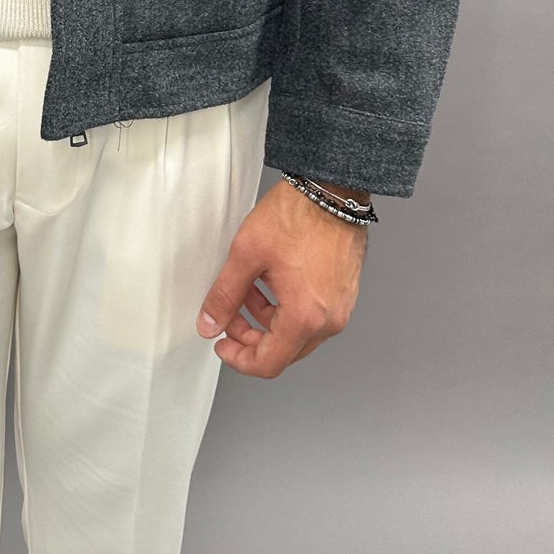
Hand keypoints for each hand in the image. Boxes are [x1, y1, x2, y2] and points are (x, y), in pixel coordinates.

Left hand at [196, 177, 367, 376]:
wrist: (331, 189)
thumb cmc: (295, 216)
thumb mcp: (246, 255)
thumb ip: (224, 295)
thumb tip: (209, 324)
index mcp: (305, 317)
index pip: (269, 364)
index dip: (239, 359)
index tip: (221, 344)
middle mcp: (329, 320)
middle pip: (284, 351)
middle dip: (251, 336)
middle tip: (229, 314)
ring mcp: (341, 307)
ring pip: (298, 333)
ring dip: (267, 319)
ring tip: (247, 289)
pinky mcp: (345, 292)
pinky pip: (313, 315)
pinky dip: (287, 307)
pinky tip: (270, 282)